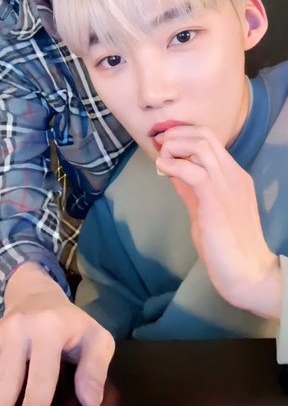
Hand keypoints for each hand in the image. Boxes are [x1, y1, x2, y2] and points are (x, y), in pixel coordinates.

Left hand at [155, 125, 281, 318]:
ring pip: (200, 146)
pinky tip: (162, 168)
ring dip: (175, 146)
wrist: (246, 272)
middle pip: (205, 135)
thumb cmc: (226, 244)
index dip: (184, 134)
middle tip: (159, 144)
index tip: (165, 141)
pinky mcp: (215, 200)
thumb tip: (172, 169)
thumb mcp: (204, 208)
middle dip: (177, 133)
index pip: (211, 139)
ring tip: (161, 156)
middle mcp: (234, 175)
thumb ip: (190, 188)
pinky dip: (173, 165)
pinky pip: (192, 170)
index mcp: (235, 175)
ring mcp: (227, 186)